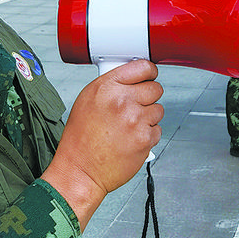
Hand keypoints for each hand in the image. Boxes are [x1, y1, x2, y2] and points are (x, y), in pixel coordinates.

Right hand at [42, 60, 163, 228]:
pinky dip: (147, 134)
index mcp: (106, 87)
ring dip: (148, 117)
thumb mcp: (87, 100)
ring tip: (128, 127)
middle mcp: (122, 101)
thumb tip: (133, 79)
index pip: (142, 67)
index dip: (148, 72)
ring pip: (158, 109)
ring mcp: (136, 120)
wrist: (80, 171)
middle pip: (155, 88)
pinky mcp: (145, 139)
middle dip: (148, 97)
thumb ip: (112, 86)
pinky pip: (157, 129)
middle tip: (136, 107)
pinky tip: (131, 139)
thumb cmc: (80, 139)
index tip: (149, 76)